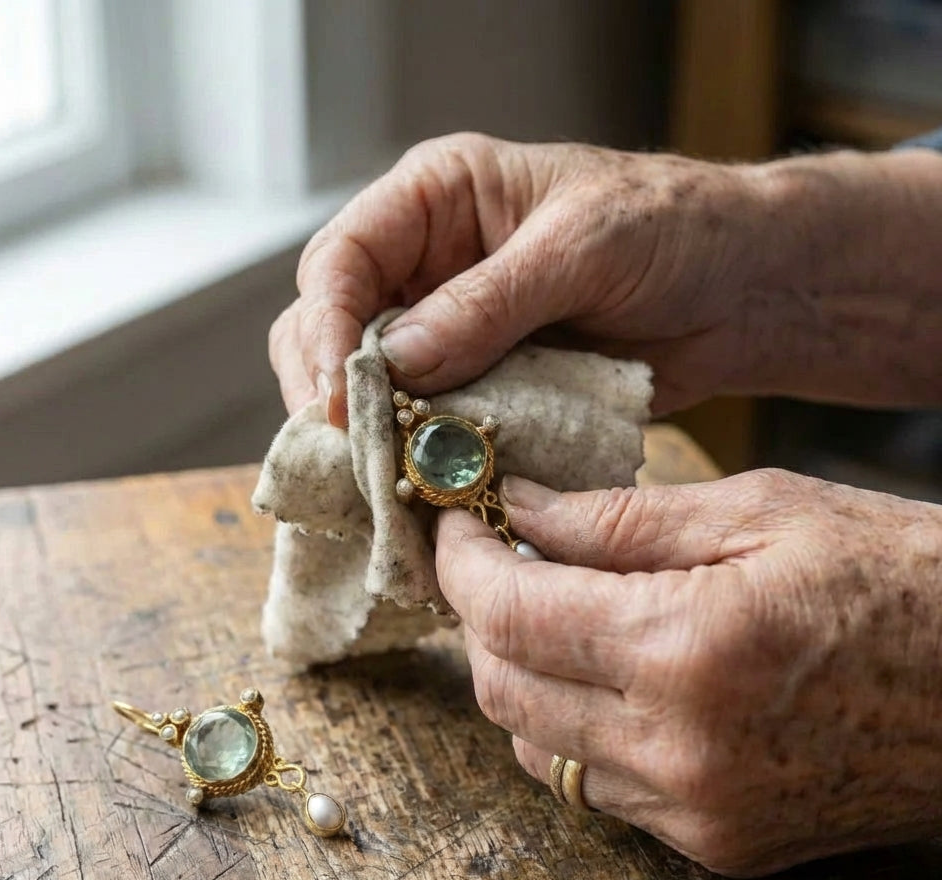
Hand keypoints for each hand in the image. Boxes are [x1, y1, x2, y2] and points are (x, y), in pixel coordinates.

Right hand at [270, 133, 941, 426]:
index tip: (336, 394)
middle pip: (332, 329)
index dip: (325, 328)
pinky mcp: (483, 389)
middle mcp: (429, 268)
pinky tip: (422, 489)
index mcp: (438, 201)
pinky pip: (429, 426)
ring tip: (383, 481)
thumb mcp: (582, 247)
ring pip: (372, 389)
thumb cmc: (676, 229)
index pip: (341, 260)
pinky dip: (421, 459)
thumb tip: (394, 363)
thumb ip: (487, 302)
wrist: (744, 291)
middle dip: (332, 391)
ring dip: (372, 435)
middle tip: (351, 452)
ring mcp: (453, 335)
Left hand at [435, 468, 941, 875]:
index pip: (510, 613)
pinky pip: (595, 787)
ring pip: (536, 746)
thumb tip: (517, 508)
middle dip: (478, 616)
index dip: (461, 563)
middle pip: (504, 686)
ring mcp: (698, 813)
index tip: (454, 523)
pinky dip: (572, 726)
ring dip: (519, 673)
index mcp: (690, 650)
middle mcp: (681, 751)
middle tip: (495, 559)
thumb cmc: (900, 574)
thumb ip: (618, 518)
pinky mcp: (719, 846)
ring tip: (550, 611)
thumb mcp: (759, 511)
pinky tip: (604, 674)